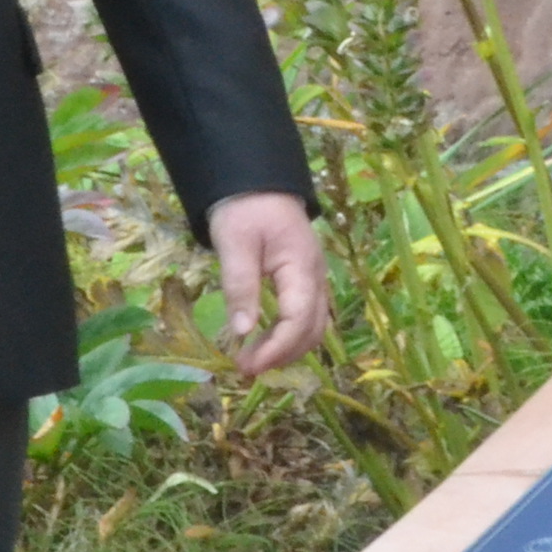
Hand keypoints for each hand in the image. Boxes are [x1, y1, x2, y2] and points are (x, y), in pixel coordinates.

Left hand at [207, 192, 327, 379]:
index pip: (298, 320)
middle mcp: (316, 277)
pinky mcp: (306, 281)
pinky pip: (306, 317)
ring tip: (253, 361)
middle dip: (282, 355)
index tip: (247, 366)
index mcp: (302, 267)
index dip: (276, 349)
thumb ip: (241, 286)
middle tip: (245, 368)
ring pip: (313, 327)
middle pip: (312, 329)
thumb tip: (243, 332)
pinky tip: (265, 343)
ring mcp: (314, 279)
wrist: (258, 183)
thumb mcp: (235, 244)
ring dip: (287, 349)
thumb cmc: (245, 209)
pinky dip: (289, 336)